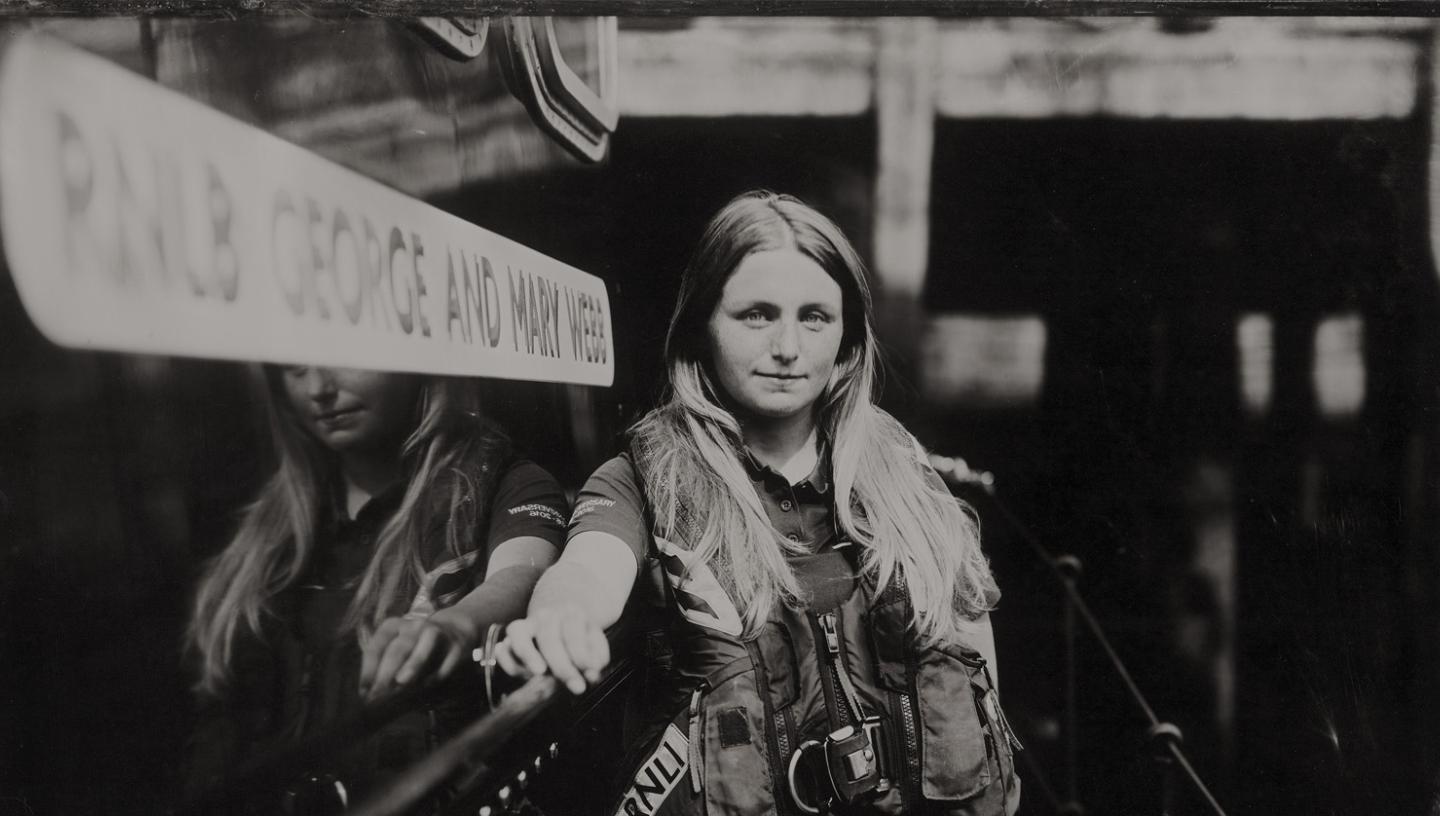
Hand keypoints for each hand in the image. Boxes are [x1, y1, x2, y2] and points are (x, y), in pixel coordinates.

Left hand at [359, 609, 476, 699]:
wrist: (455, 629)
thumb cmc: (416, 645)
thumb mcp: (397, 648)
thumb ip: (384, 668)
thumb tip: (370, 694)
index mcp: (392, 626)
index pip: (376, 647)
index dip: (369, 670)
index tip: (363, 692)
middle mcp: (413, 626)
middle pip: (398, 649)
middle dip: (386, 673)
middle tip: (378, 694)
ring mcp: (436, 633)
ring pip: (423, 649)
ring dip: (412, 665)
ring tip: (401, 682)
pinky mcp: (456, 645)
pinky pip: (445, 661)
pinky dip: (436, 673)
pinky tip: (427, 685)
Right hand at [494, 605, 609, 694]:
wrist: (559, 620)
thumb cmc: (579, 637)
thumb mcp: (594, 642)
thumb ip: (596, 658)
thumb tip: (592, 674)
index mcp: (570, 613)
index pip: (574, 633)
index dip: (582, 656)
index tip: (589, 675)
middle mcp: (545, 615)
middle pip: (549, 639)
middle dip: (563, 667)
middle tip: (576, 687)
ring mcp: (526, 624)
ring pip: (519, 635)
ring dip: (528, 655)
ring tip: (540, 672)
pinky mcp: (511, 640)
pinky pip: (503, 649)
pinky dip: (507, 661)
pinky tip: (520, 674)